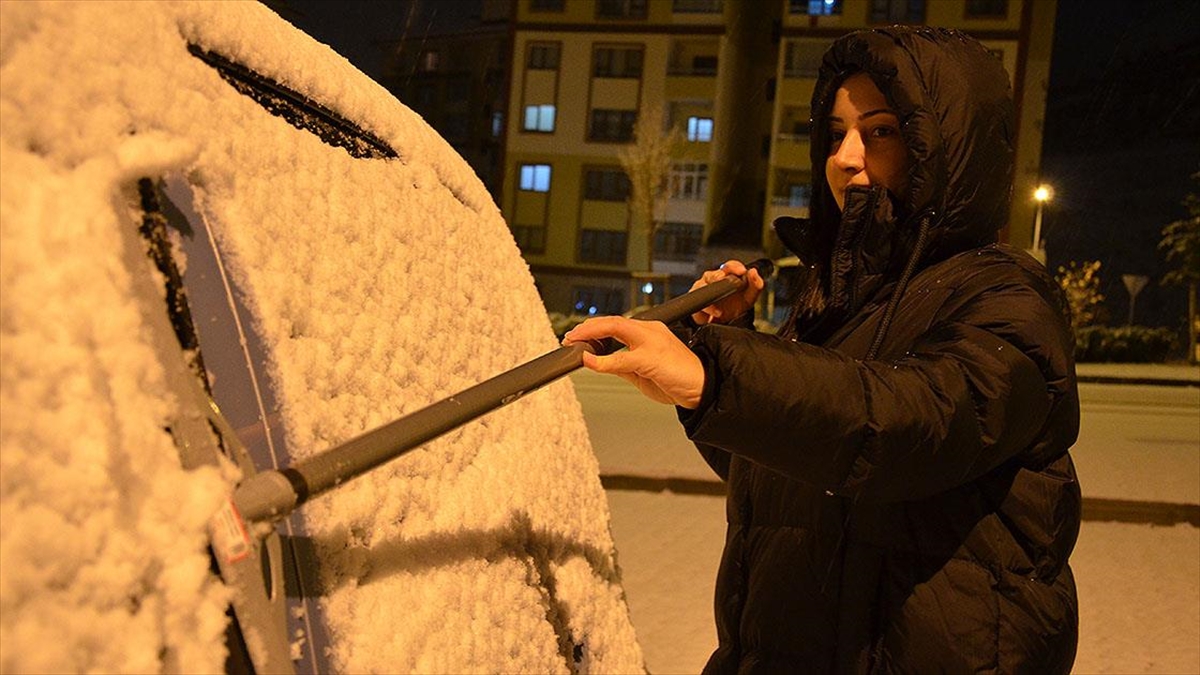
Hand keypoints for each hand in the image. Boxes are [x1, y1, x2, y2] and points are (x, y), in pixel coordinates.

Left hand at [563, 317, 704, 408]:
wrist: (705, 388)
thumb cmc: (679, 380)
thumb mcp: (643, 372)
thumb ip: (623, 365)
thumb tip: (600, 362)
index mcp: (650, 332)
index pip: (617, 324)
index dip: (595, 329)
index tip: (578, 337)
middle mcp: (651, 331)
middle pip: (613, 321)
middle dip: (588, 328)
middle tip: (570, 337)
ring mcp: (652, 342)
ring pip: (616, 328)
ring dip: (591, 334)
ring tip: (574, 342)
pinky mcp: (652, 358)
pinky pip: (622, 357)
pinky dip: (603, 360)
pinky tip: (590, 361)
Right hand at [690, 260, 764, 324]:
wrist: (723, 322)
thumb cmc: (734, 306)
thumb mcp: (749, 297)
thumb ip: (756, 285)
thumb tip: (753, 272)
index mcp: (728, 275)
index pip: (729, 266)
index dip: (734, 267)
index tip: (741, 271)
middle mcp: (713, 279)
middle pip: (712, 274)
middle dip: (717, 277)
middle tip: (723, 280)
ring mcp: (702, 289)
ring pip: (701, 285)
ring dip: (711, 293)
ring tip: (721, 301)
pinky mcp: (696, 301)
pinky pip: (698, 302)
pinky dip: (708, 308)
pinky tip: (717, 312)